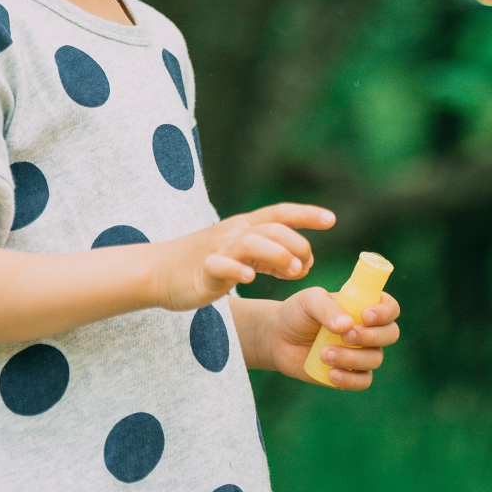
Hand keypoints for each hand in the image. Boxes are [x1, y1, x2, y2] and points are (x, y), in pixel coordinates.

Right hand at [147, 203, 333, 311]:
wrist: (159, 271)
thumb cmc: (206, 263)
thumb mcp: (243, 254)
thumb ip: (272, 257)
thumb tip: (303, 264)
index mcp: (245, 226)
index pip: (280, 213)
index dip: (306, 214)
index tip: (331, 219)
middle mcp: (235, 232)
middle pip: (272, 227)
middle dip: (296, 243)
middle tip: (306, 265)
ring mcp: (218, 249)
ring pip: (252, 242)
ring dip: (277, 253)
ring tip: (293, 270)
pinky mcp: (202, 269)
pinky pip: (221, 265)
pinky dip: (237, 270)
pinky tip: (250, 278)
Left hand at [259, 286, 401, 389]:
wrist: (277, 338)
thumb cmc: (296, 313)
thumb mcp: (309, 301)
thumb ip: (327, 308)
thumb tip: (347, 326)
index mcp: (363, 306)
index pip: (390, 308)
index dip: (385, 312)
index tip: (365, 316)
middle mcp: (367, 329)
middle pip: (390, 334)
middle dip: (371, 336)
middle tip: (345, 336)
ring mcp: (360, 353)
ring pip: (375, 359)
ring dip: (353, 358)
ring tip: (324, 353)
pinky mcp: (349, 374)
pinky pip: (363, 381)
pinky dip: (350, 379)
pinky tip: (331, 374)